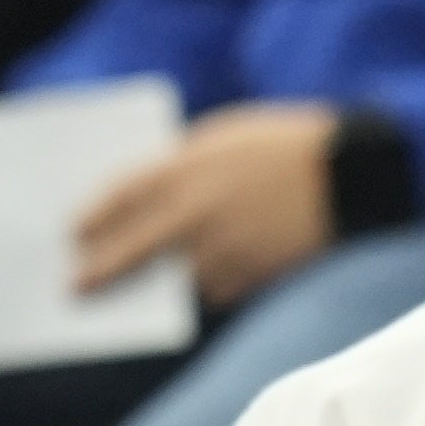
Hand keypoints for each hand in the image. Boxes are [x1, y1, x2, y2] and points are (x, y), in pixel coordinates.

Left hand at [69, 102, 344, 312]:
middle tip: (76, 288)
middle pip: (133, 251)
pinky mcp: (252, 274)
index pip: (120, 198)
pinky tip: (216, 273)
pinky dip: (214, 283)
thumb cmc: (283, 144)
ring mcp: (224, 247)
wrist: (351, 174)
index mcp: (184, 169)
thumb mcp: (223, 137)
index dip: (92, 218)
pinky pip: (219, 288)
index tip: (73, 234)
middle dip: (102, 271)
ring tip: (153, 281)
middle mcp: (196, 212)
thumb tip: (148, 200)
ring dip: (170, 278)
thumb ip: (182, 167)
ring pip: (180, 277)